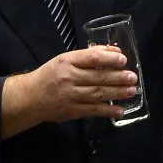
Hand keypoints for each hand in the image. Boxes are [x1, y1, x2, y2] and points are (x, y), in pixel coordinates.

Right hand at [1, 45, 136, 137]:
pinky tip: (120, 110)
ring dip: (117, 93)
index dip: (109, 58)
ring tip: (131, 91)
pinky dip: (107, 111)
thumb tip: (113, 51)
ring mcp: (70, 96)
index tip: (123, 59)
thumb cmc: (50, 75)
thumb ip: (87, 56)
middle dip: (118, 77)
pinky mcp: (71, 111)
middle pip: (97, 77)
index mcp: (67, 61)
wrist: (30, 98)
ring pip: (97, 93)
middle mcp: (69, 78)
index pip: (91, 58)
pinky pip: (92, 110)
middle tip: (133, 77)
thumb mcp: (65, 60)